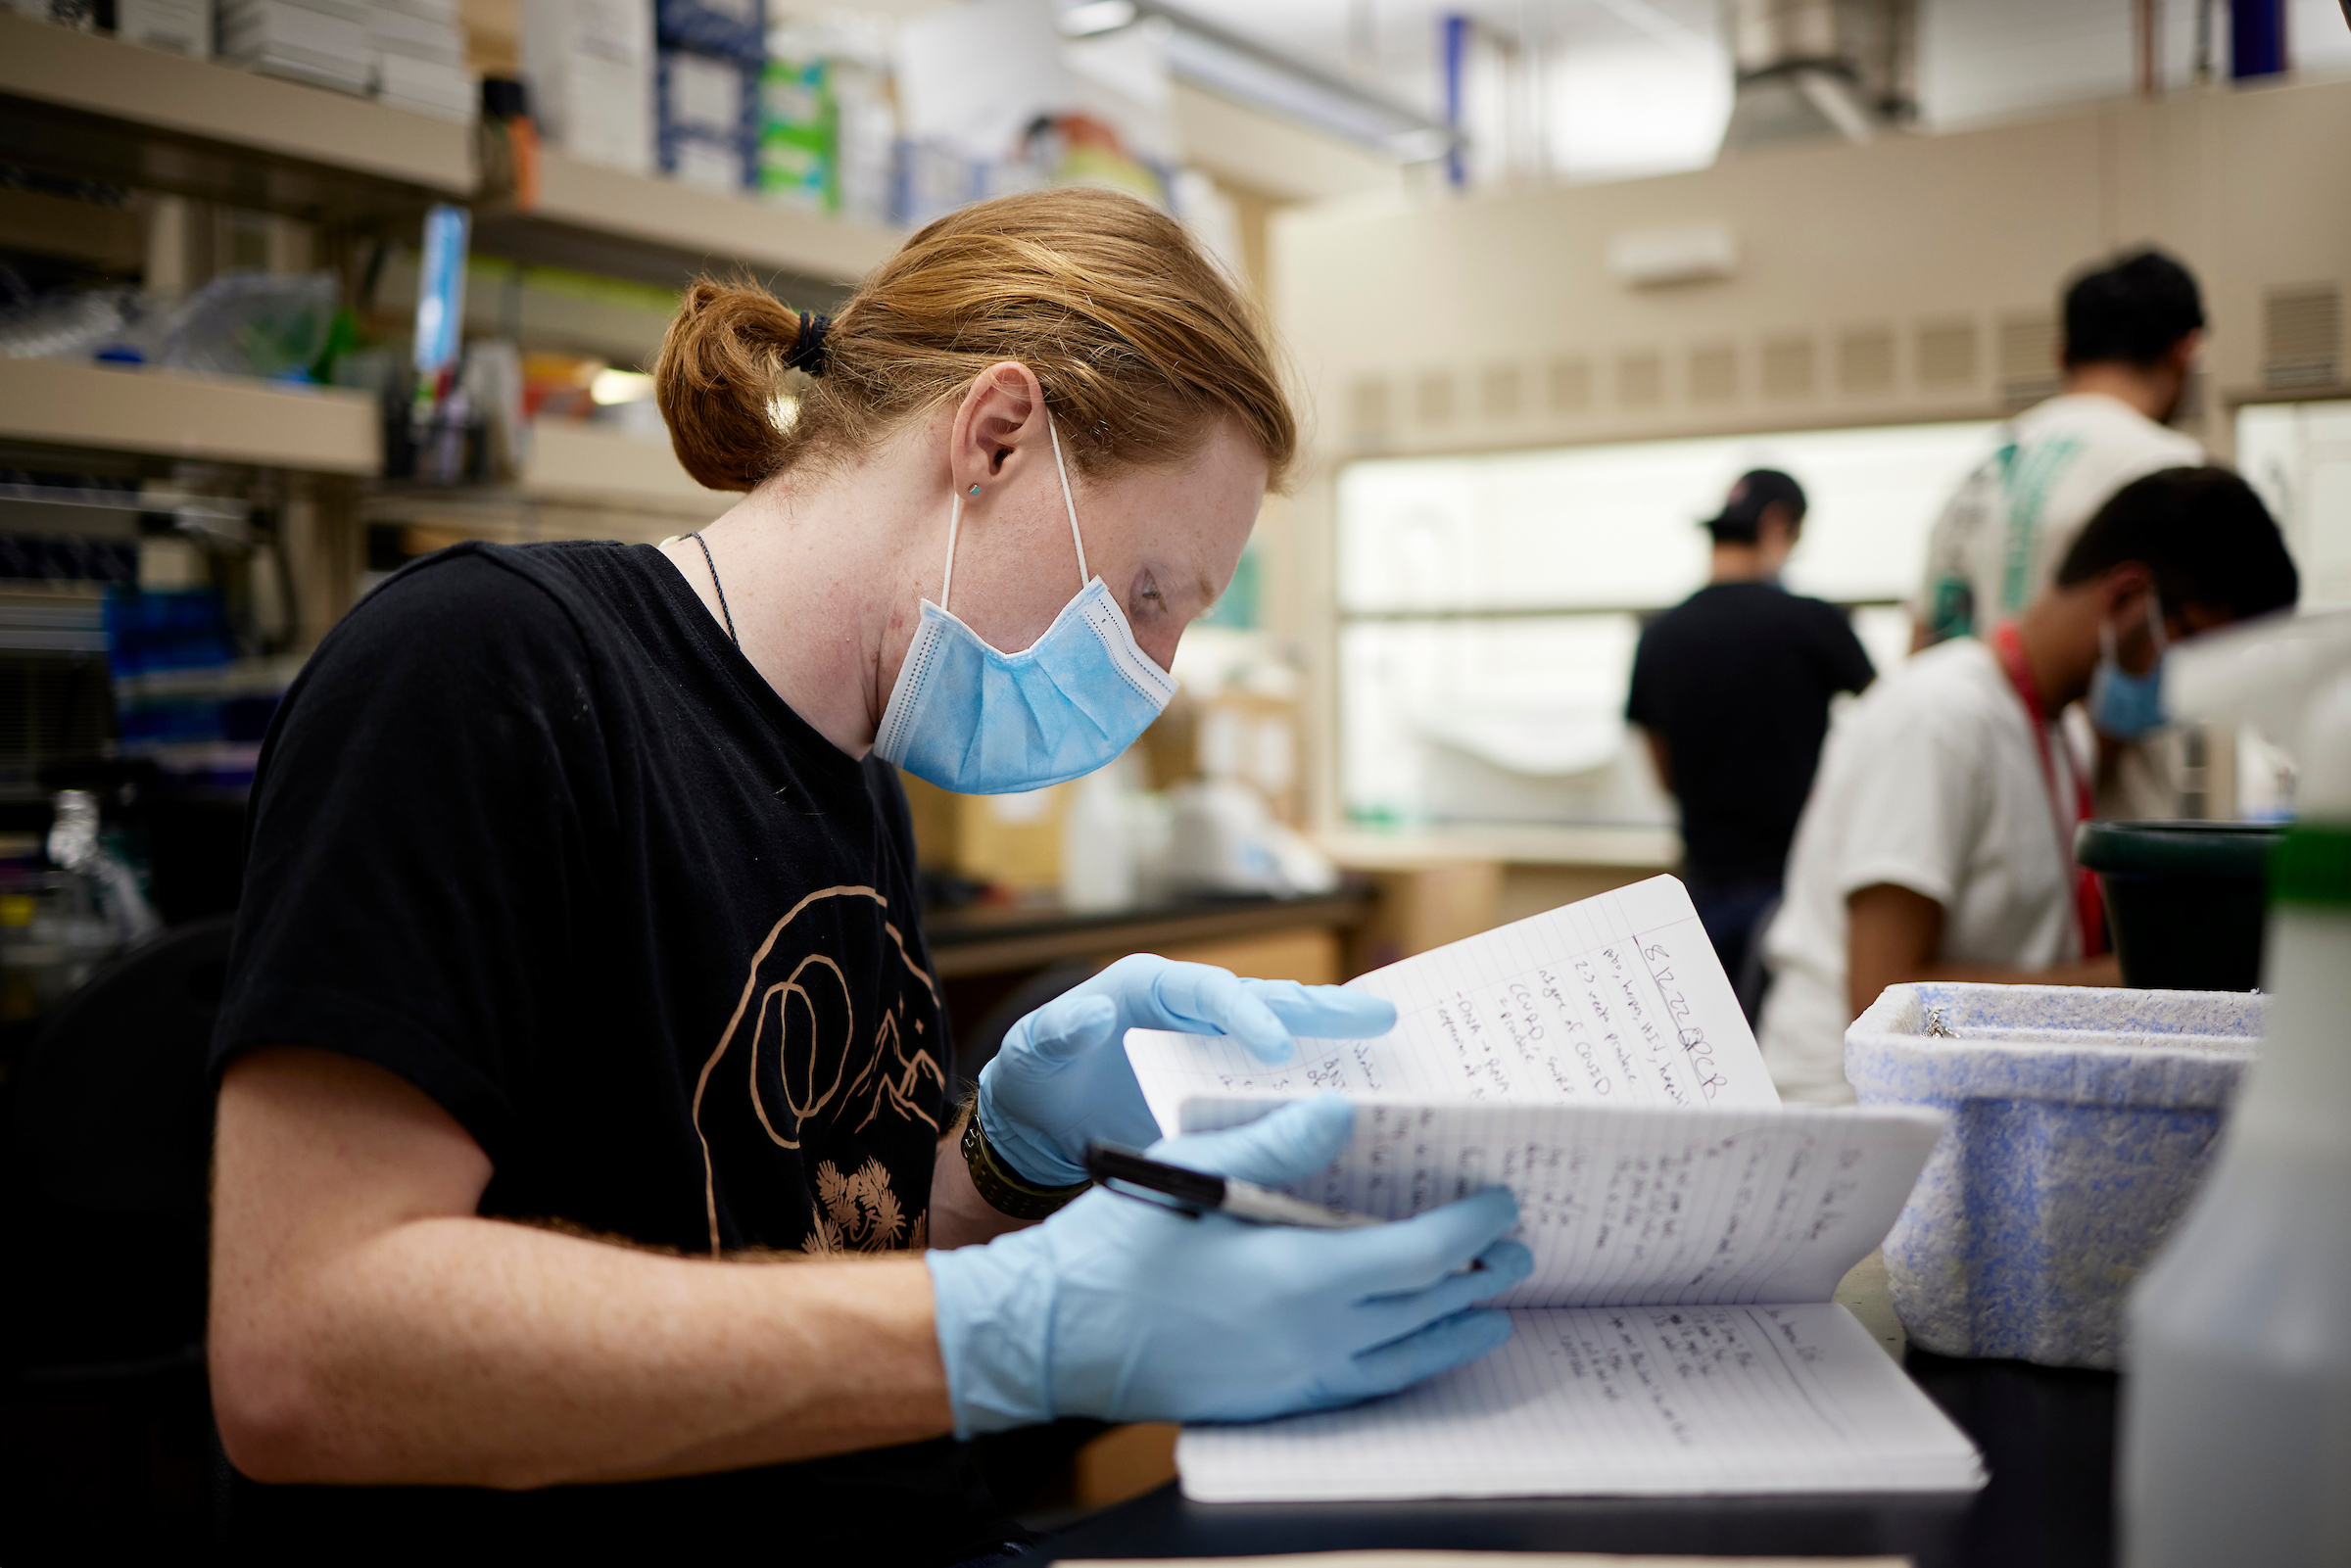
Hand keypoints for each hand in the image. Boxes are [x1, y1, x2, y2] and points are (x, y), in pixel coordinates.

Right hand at [926, 1096, 1531, 1432]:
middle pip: (1422, 1309)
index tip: (1500, 1203)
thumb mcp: (1192, 1174)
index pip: (1417, 1255)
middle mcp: (1309, 1336)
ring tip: (1493, 1313)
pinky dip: (1404, 1369)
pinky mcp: (1271, 1401)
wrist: (1051, 1337)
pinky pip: (1362, 1388)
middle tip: (1518, 1252)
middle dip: (1477, 1277)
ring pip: (1401, 1360)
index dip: (1469, 1229)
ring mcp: (1292, 1377)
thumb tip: (1345, 1113)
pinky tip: (1413, 1356)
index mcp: (1298, 1275)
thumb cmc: (1115, 1247)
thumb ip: (1276, 1145)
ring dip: (1454, 1332)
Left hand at [976, 953, 1396, 1186]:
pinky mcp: (1221, 1080)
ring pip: (1282, 1029)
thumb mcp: (1032, 1057)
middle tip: (1380, 1017)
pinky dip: (1317, 1077)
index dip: (1246, 1014)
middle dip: (1319, 1009)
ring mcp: (1212, 1043)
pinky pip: (1277, 1074)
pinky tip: (1364, 1091)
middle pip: (1264, 998)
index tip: (1275, 1049)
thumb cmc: (1035, 1081)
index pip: (1210, 993)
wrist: (1037, 1124)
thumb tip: (1090, 1014)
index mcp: (1151, 989)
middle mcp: (1191, 1006)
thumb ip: (1056, 1034)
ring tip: (1393, 1035)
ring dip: (1334, 1035)